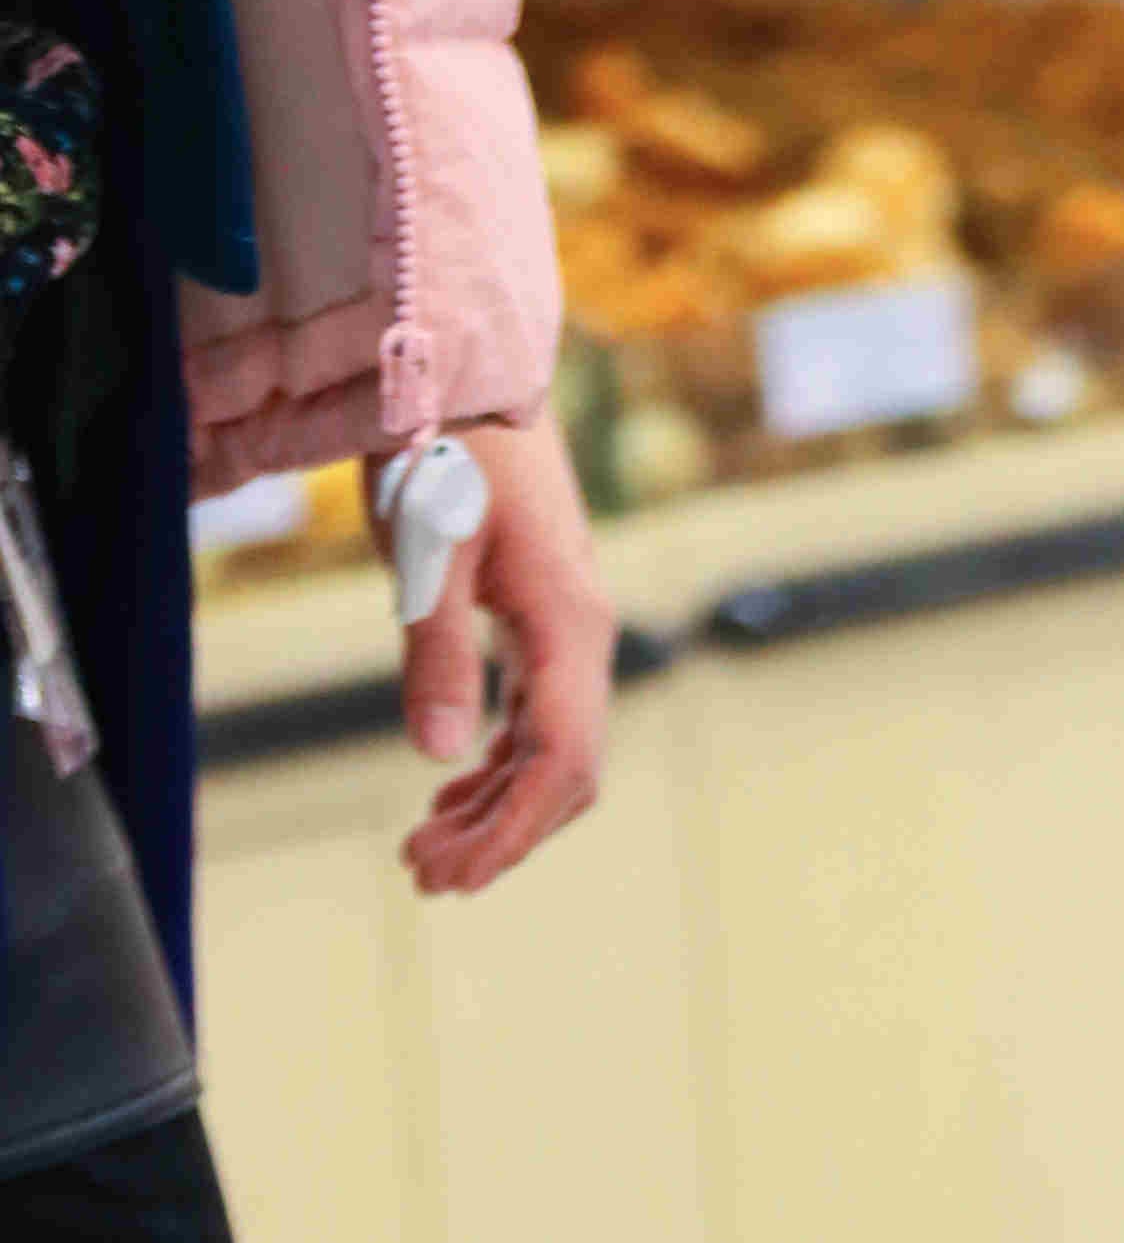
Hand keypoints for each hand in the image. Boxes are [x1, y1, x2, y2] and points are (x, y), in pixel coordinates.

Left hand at [386, 410, 613, 895]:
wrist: (460, 366)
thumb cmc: (440, 445)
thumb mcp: (424, 548)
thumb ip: (434, 651)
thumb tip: (437, 756)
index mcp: (567, 627)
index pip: (561, 764)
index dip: (513, 831)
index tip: (457, 875)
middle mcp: (581, 639)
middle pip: (562, 774)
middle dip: (499, 832)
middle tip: (423, 873)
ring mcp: (566, 631)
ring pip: (547, 752)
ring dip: (492, 806)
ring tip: (423, 846)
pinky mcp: (540, 620)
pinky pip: (532, 718)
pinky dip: (493, 764)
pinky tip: (451, 785)